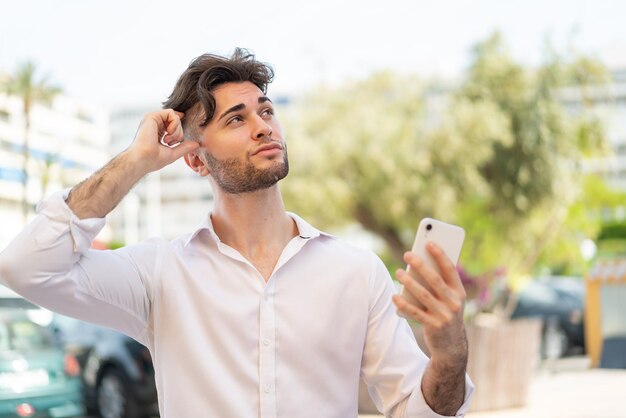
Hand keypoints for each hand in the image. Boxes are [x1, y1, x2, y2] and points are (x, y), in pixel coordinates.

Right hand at [127, 109, 199, 172]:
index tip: (180, 139)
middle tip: (170, 143)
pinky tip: (168, 133)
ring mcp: (152, 120)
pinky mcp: (152, 116)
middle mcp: (154, 125)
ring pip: (175, 116)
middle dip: (179, 133)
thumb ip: (184, 147)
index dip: (180, 129)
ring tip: (168, 140)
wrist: (142, 159)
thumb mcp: (173, 153)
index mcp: (158, 132)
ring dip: (177, 130)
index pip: (173, 125)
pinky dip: (174, 123)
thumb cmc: (153, 160)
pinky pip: (171, 113)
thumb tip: (197, 144)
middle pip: (177, 121)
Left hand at [392, 242, 467, 363]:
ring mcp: (444, 315)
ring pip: (423, 295)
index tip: (429, 242)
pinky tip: (395, 296)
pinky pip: (415, 312)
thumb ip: (439, 284)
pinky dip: (404, 304)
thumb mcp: (449, 299)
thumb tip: (419, 264)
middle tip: (407, 254)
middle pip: (435, 280)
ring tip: (398, 272)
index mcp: (459, 292)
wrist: (452, 346)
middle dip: (420, 265)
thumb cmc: (446, 314)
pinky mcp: (433, 326)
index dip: (440, 255)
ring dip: (409, 282)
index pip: (450, 270)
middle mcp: (454, 303)